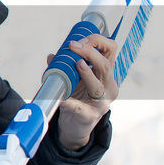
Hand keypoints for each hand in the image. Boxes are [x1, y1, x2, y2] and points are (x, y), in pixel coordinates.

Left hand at [46, 32, 118, 150]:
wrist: (75, 125)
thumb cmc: (76, 96)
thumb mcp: (72, 78)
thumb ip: (63, 66)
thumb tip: (52, 56)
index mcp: (105, 73)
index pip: (110, 50)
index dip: (98, 42)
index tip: (79, 39)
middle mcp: (108, 86)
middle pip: (105, 66)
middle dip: (89, 53)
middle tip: (73, 46)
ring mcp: (102, 102)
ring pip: (98, 86)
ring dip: (87, 73)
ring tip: (78, 64)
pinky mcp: (91, 115)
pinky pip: (80, 107)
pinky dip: (70, 101)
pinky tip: (62, 99)